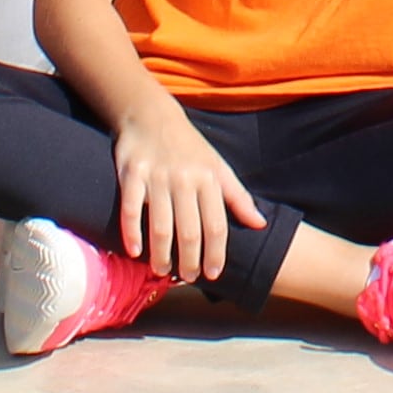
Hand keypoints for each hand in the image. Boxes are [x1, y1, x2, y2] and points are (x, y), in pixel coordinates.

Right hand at [111, 104, 261, 282]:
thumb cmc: (189, 147)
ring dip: (161, 254)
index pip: (216, 224)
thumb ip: (238, 197)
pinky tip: (135, 251)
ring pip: (160, 225)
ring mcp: (157, 177)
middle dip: (189, 260)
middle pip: (189, 230)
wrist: (151, 115)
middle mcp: (184, 179)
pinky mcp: (132, 174)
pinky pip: (131, 209)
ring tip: (162, 270)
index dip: (216, 253)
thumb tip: (260, 224)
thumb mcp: (218, 167)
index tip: (213, 273)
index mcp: (209, 178)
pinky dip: (132, 233)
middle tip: (187, 278)